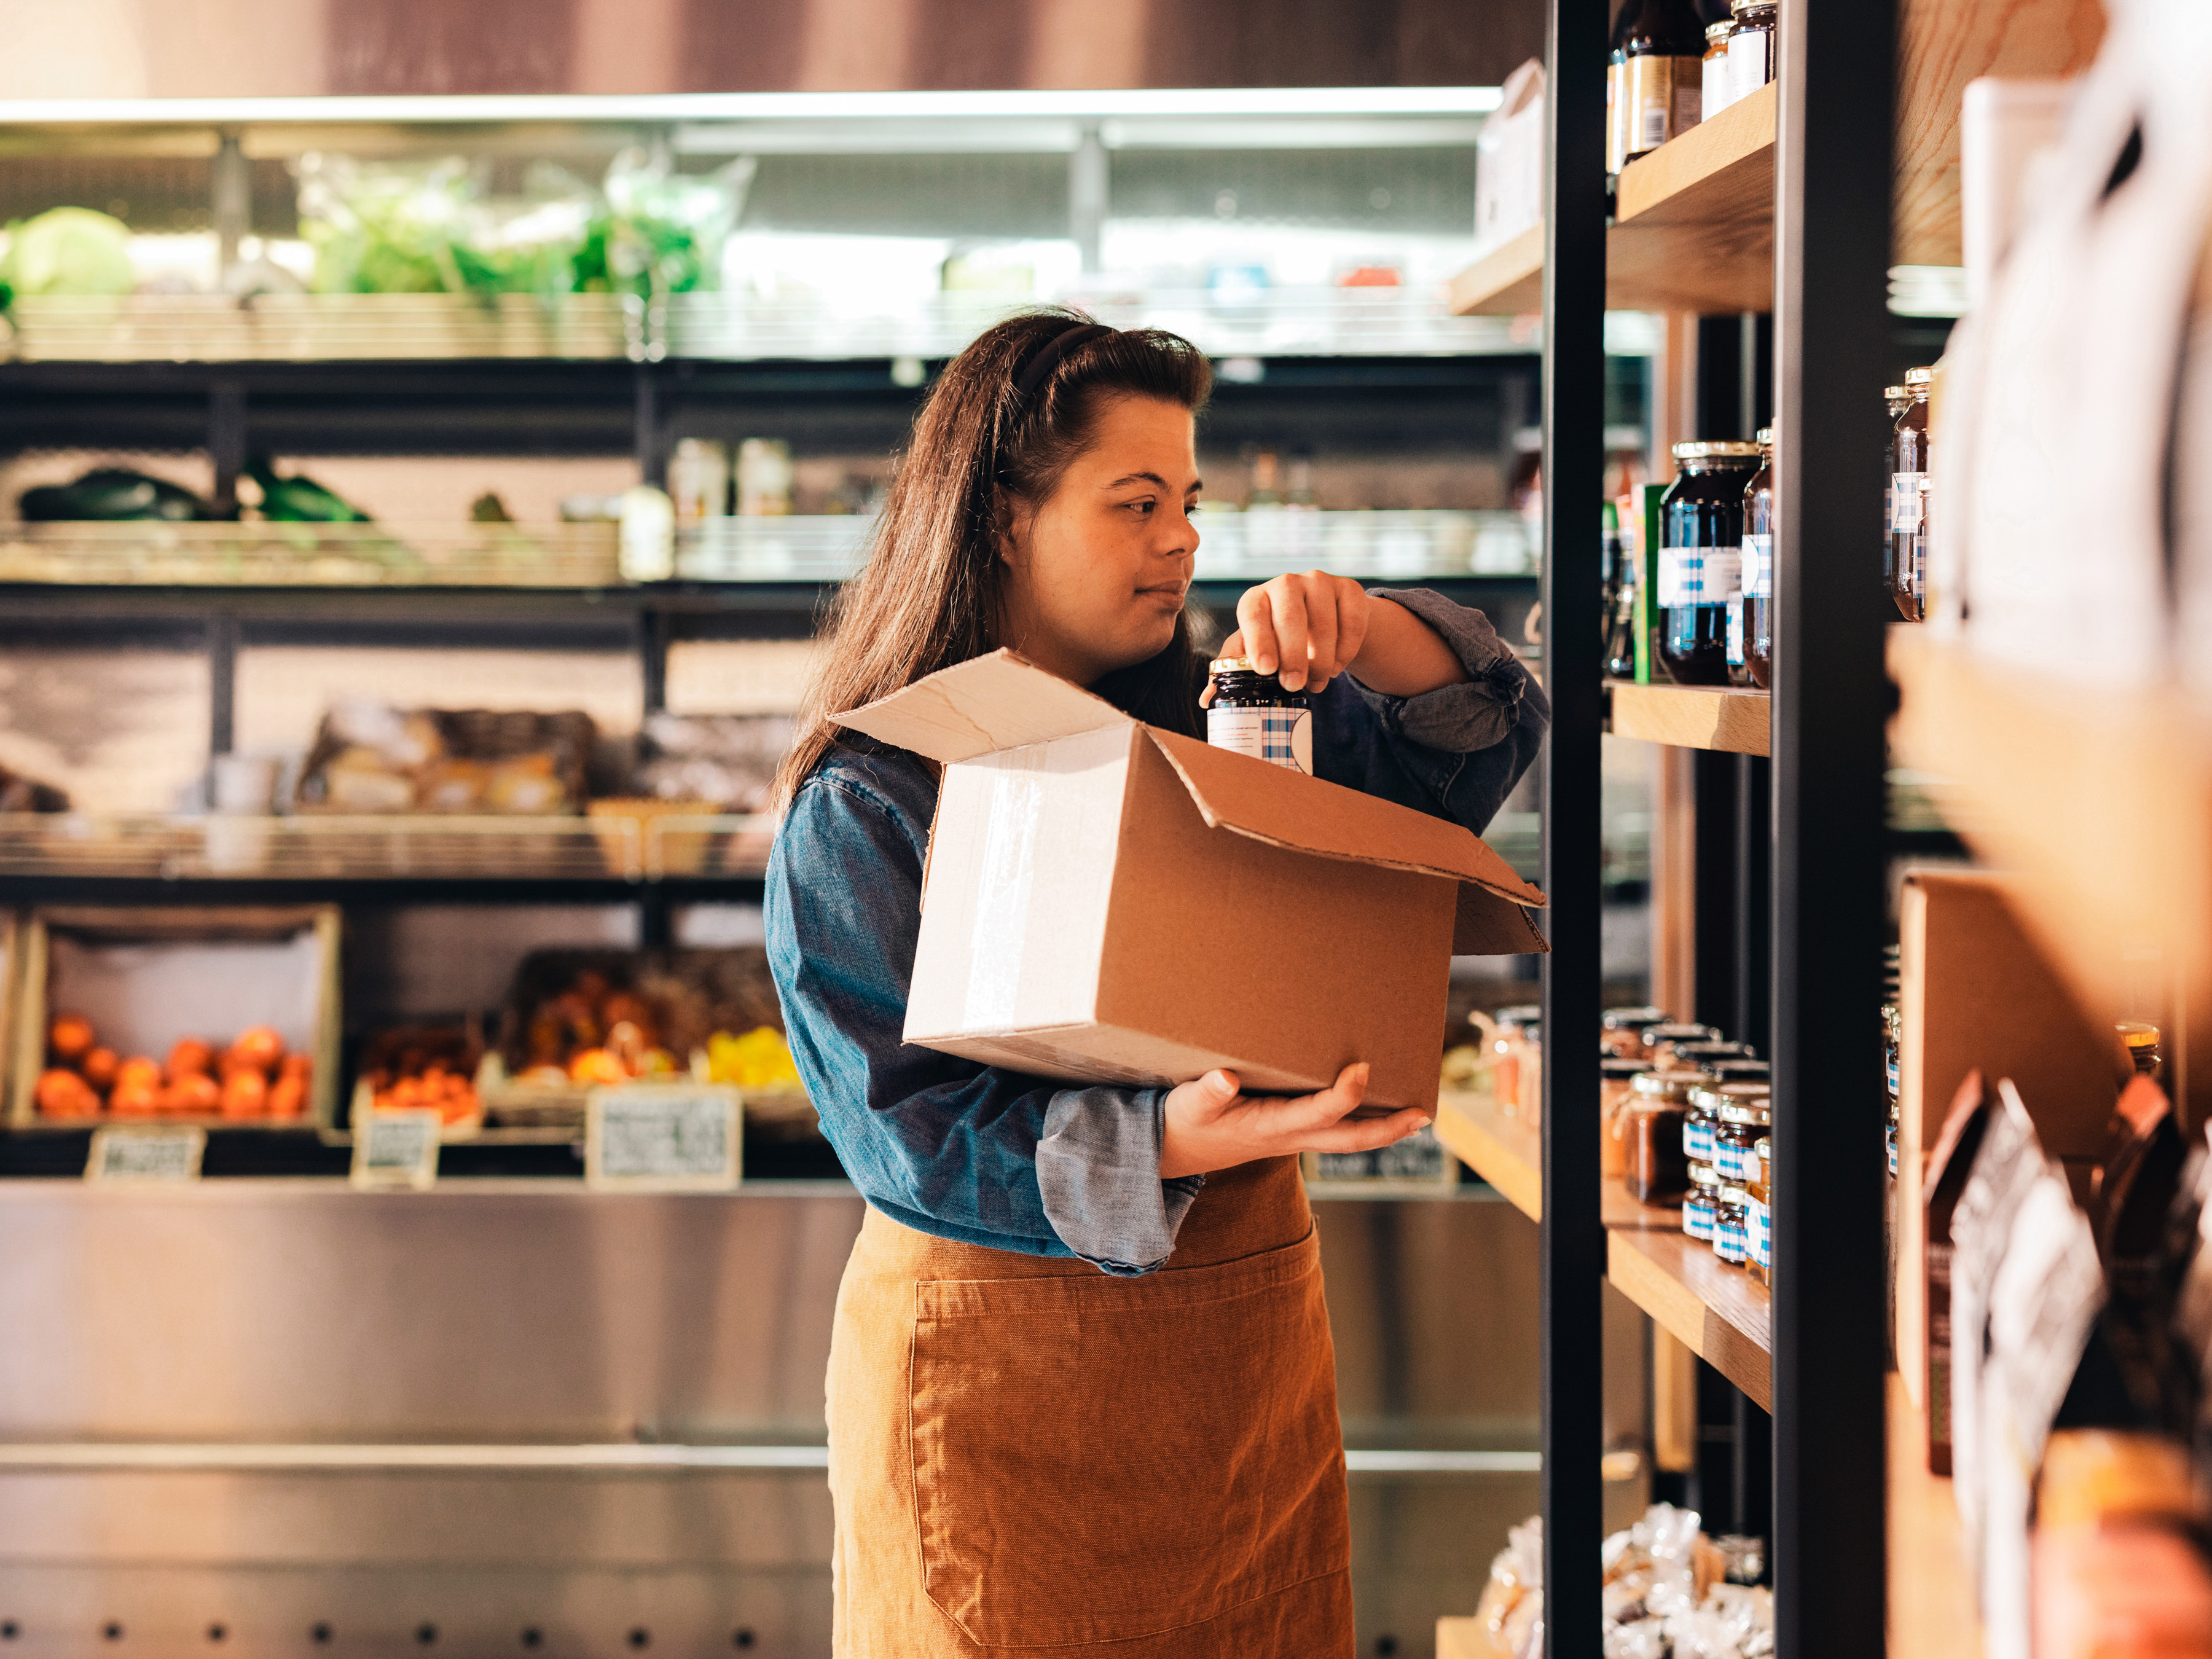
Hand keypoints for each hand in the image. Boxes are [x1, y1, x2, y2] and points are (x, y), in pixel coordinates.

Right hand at [1160, 1063, 1432, 1179]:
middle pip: (1350, 1140)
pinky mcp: (1293, 1132)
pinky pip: (1337, 1131)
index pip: (1318, 1114)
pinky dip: (1364, 1123)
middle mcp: (1291, 1137)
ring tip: (1418, 1115)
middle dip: (1388, 1129)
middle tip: (1422, 1114)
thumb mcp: (1188, 1105)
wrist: (1179, 1150)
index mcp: (1270, 1127)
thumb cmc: (1186, 1121)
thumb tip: (1225, 1078)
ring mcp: (1295, 1139)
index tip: (1362, 1068)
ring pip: (1348, 1139)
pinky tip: (1382, 1108)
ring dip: (1385, 1130)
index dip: (1345, 1096)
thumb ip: (1206, 1092)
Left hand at [1220, 570, 1372, 693]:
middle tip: (1294, 685)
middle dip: (1293, 656)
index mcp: (1256, 598)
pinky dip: (1346, 650)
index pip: (1253, 614)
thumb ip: (1234, 669)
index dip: (1259, 641)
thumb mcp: (1254, 650)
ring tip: (1317, 682)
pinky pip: (1351, 621)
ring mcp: (1319, 582)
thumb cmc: (1279, 639)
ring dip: (1322, 659)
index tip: (1266, 669)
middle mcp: (1286, 584)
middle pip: (1290, 616)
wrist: (1324, 622)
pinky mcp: (1349, 589)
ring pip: (1323, 622)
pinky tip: (1337, 666)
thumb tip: (1208, 699)